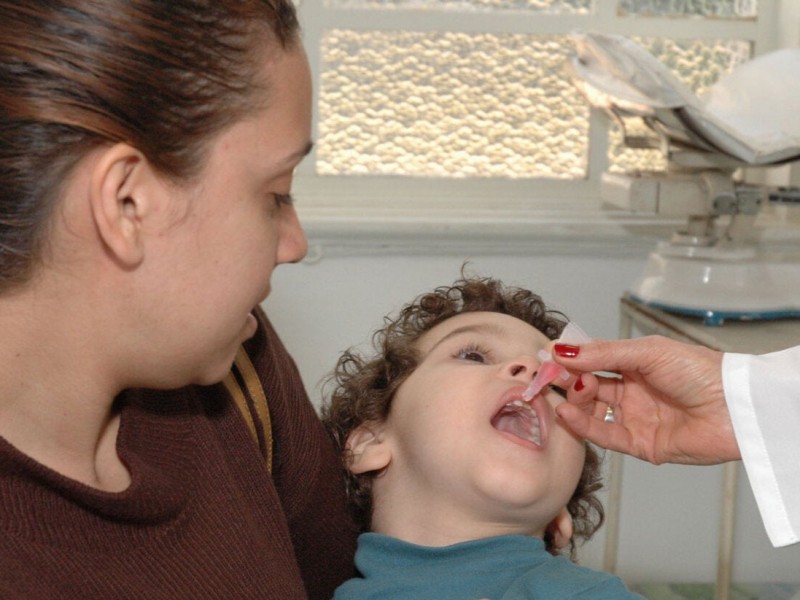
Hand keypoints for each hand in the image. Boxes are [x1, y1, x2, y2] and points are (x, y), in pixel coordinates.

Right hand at [551, 335, 739, 464]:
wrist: (736, 408)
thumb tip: (561, 350)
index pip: (593, 361)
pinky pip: (606, 436)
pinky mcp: (642, 445)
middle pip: (589, 386)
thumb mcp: (647, 353)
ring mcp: (636, 418)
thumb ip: (603, 354)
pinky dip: (584, 426)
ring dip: (575, 403)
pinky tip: (569, 414)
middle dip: (568, 381)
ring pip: (593, 412)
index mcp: (635, 364)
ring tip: (563, 395)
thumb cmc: (700, 371)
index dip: (570, 360)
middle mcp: (633, 390)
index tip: (546, 358)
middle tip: (549, 378)